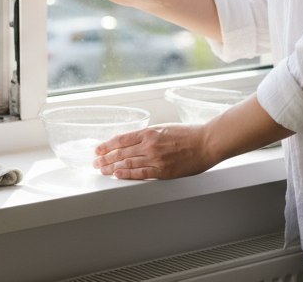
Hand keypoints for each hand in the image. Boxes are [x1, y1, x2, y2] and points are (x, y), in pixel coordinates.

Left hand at [93, 124, 217, 179]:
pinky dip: (127, 174)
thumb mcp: (164, 128)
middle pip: (121, 152)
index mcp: (149, 132)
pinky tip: (117, 175)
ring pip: (128, 163)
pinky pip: (140, 174)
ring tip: (102, 170)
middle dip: (105, 158)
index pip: (121, 139)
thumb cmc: (188, 134)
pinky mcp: (163, 171)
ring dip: (112, 167)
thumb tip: (133, 140)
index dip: (107, 145)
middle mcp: (149, 145)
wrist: (206, 143)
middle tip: (95, 162)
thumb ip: (148, 134)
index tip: (98, 149)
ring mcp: (155, 159)